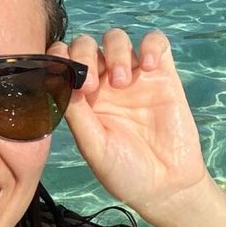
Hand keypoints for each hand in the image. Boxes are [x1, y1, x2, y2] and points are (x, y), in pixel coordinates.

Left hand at [55, 28, 210, 226]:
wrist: (166, 187)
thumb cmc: (124, 172)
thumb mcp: (94, 146)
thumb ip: (76, 113)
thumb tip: (59, 79)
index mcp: (82, 99)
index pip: (63, 62)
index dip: (59, 58)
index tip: (66, 76)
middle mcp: (105, 83)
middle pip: (87, 45)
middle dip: (85, 55)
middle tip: (92, 85)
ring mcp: (134, 76)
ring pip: (116, 39)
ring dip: (115, 51)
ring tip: (123, 82)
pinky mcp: (163, 75)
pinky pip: (156, 42)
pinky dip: (151, 45)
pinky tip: (149, 65)